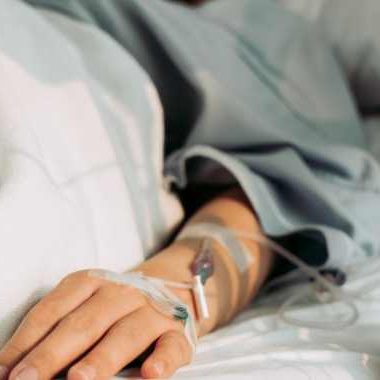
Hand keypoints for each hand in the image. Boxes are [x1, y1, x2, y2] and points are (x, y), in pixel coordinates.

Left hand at [0, 270, 192, 379]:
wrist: (169, 287)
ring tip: (80, 379)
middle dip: (54, 354)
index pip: (54, 309)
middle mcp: (123, 293)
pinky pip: (171, 346)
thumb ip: (57, 329)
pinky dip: (163, 360)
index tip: (7, 370)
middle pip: (86, 323)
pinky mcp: (177, 332)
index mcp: (93, 283)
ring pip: (127, 334)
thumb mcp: (86, 303)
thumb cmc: (116, 306)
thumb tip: (15, 368)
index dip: (28, 340)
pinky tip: (151, 374)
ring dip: (103, 358)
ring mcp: (152, 312)